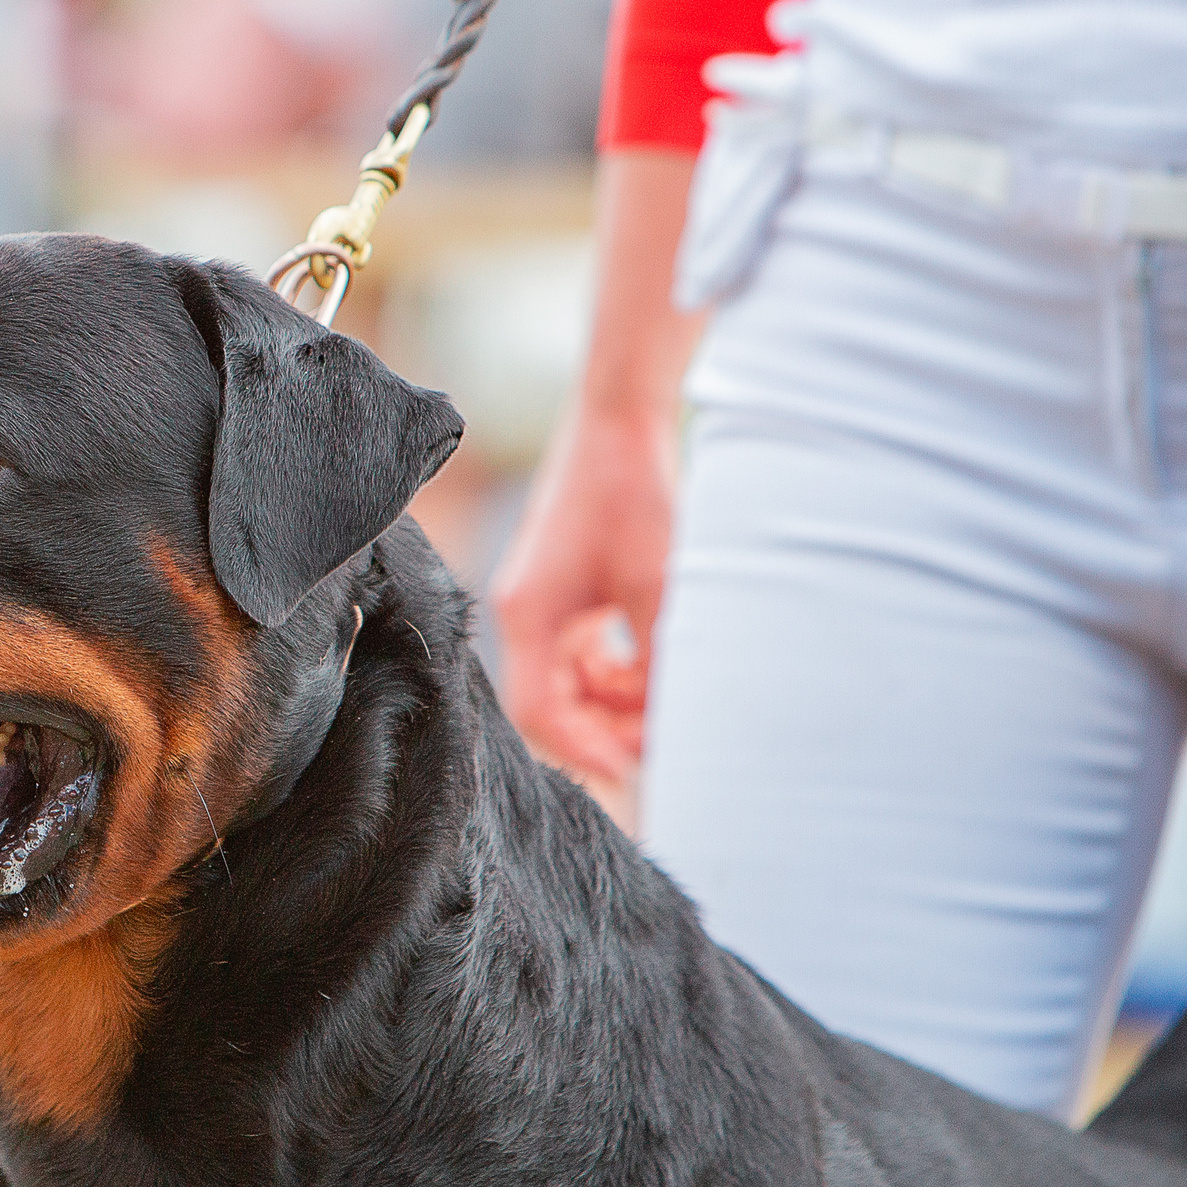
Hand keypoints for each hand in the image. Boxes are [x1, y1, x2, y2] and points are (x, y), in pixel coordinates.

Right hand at [489, 401, 677, 783]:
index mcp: (530, 616)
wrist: (620, 417)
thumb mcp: (655, 590)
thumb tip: (662, 725)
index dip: (584, 750)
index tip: (629, 769)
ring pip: (567, 680)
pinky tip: (644, 657)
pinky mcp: (560, 585)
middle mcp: (523, 612)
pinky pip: (577, 650)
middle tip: (653, 738)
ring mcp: (539, 599)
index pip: (539, 712)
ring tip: (656, 690)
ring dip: (610, 696)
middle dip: (600, 726)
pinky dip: (609, 665)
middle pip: (551, 702)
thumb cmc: (633, 495)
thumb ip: (653, 663)